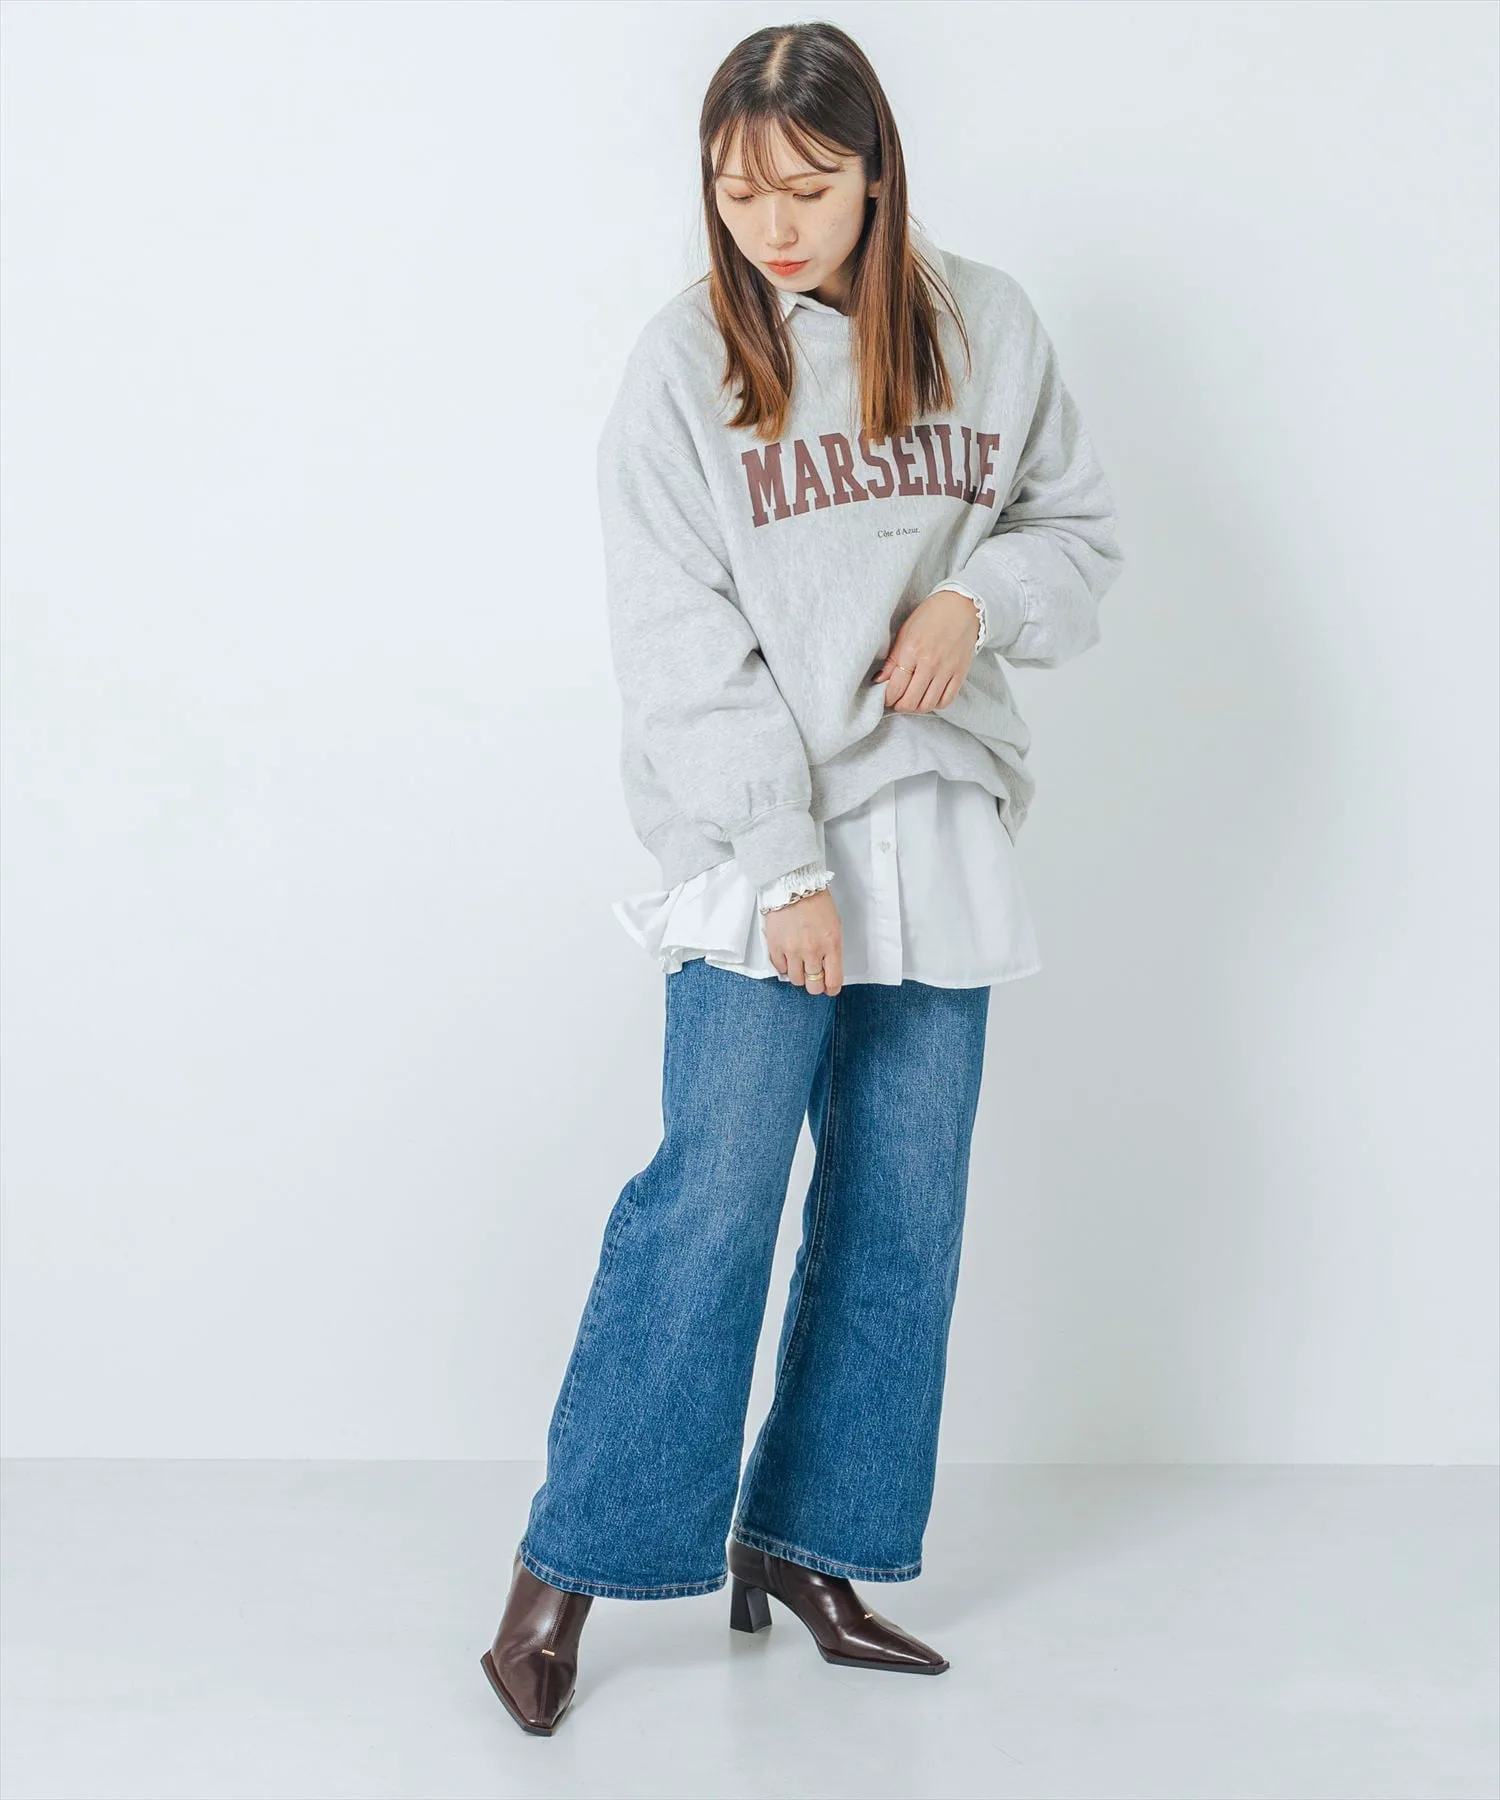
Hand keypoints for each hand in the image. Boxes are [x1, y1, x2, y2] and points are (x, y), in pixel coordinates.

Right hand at [761, 888, 843, 994]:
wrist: (792, 886)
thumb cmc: (815, 902)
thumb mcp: (834, 926)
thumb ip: (832, 949)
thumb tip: (828, 968)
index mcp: (831, 945)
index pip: (833, 980)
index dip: (831, 989)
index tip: (829, 988)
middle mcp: (812, 951)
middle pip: (813, 986)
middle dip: (815, 985)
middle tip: (814, 979)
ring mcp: (792, 950)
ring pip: (796, 980)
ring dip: (799, 975)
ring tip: (800, 964)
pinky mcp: (775, 947)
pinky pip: (780, 968)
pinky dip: (785, 966)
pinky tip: (788, 956)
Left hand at [871, 588, 979, 710]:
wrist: (961, 606)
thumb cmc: (930, 616)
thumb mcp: (905, 632)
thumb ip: (892, 659)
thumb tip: (878, 680)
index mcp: (912, 651)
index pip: (895, 688)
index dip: (887, 698)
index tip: (885, 697)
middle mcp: (930, 663)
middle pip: (910, 701)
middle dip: (900, 706)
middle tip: (897, 701)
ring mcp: (947, 670)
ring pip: (928, 704)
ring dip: (916, 708)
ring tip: (911, 701)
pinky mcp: (960, 673)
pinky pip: (947, 700)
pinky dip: (935, 704)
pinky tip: (929, 697)